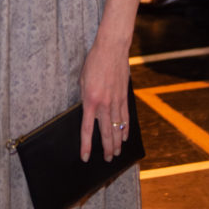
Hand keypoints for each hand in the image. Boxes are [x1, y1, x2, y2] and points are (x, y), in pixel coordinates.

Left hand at [79, 45, 129, 162]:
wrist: (111, 49)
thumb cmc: (94, 62)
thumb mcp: (82, 80)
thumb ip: (86, 97)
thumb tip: (88, 111)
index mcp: (90, 100)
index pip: (87, 129)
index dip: (86, 145)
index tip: (86, 157)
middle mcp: (104, 104)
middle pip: (106, 133)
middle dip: (106, 149)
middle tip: (108, 160)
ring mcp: (116, 101)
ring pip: (117, 128)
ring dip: (117, 142)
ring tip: (117, 153)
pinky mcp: (125, 96)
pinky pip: (126, 117)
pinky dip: (125, 129)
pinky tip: (125, 137)